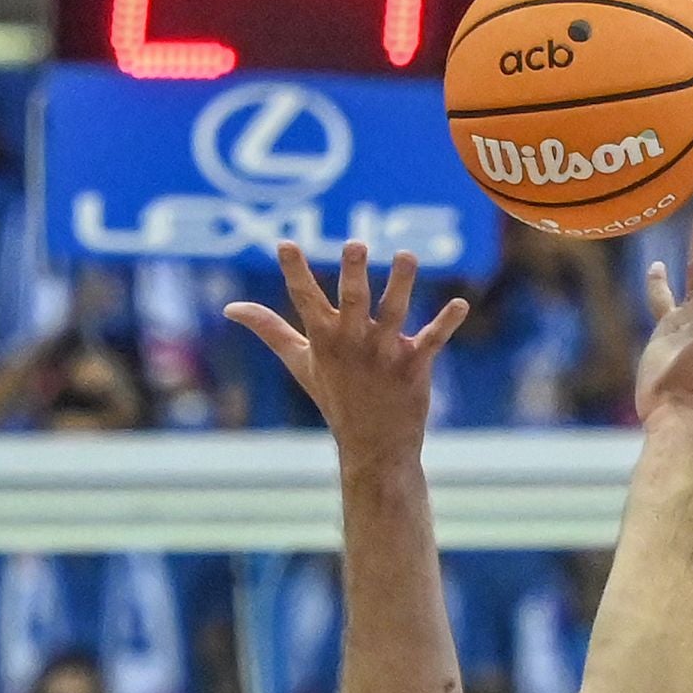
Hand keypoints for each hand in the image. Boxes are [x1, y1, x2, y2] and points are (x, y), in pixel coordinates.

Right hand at [224, 242, 467, 455]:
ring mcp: (384, 355)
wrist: (373, 448)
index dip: (295, 271)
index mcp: (324, 339)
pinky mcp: (413, 367)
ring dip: (402, 284)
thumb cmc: (335, 397)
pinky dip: (446, 323)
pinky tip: (461, 303)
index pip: (305, 299)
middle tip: (355, 245)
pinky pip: (431, 341)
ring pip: (394, 313)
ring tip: (407, 255)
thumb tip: (231, 309)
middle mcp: (353, 343)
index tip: (286, 244)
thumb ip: (270, 330)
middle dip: (353, 274)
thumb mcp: (300, 363)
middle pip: (353, 302)